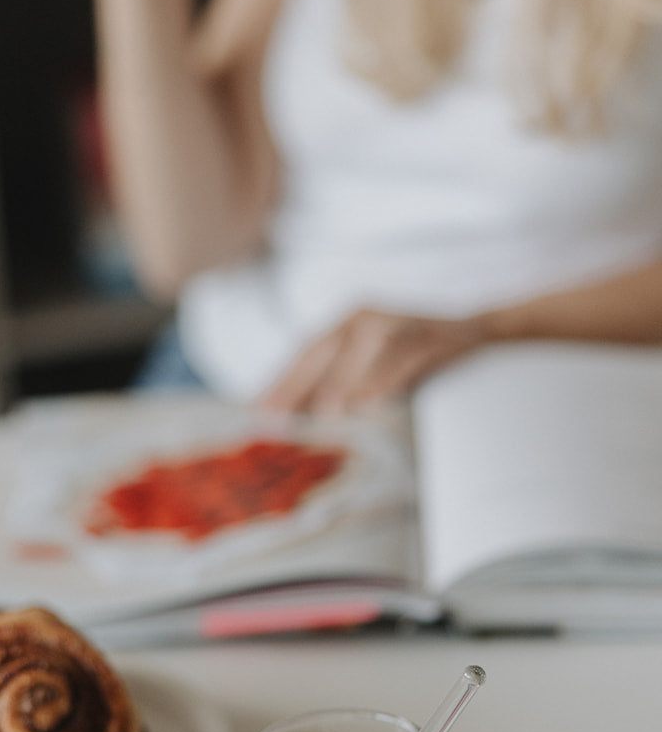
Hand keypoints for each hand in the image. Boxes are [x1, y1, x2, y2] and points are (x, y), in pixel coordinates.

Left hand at [260, 309, 495, 413]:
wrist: (473, 328)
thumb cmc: (416, 351)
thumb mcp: (373, 363)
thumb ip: (341, 381)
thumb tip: (305, 415)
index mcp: (345, 322)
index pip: (305, 352)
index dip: (281, 380)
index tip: (258, 410)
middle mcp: (363, 315)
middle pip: (321, 349)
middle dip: (296, 384)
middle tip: (276, 417)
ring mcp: (394, 319)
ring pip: (358, 351)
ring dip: (338, 383)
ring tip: (321, 415)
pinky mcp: (424, 332)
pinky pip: (399, 358)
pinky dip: (382, 380)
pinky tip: (367, 404)